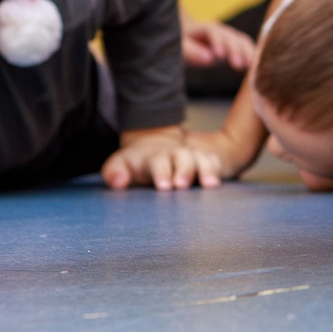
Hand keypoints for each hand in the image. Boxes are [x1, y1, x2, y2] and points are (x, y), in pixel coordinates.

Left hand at [102, 125, 247, 189]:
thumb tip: (117, 181)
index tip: (164, 186)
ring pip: (202, 158)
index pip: (158, 162)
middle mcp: (175, 155)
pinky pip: (214, 161)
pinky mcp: (204, 162)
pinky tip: (217, 183)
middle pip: (183, 158)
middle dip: (185, 170)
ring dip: (206, 169)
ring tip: (210, 184)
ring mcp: (191, 157)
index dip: (162, 172)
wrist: (154, 145)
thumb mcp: (120, 165)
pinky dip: (217, 169)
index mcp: (154, 157)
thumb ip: (114, 172)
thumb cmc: (135, 164)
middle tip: (182, 185)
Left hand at [181, 14, 255, 69]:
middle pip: (231, 36)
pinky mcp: (236, 46)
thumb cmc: (183, 44)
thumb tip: (209, 58)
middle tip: (237, 66)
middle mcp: (221, 30)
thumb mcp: (182, 48)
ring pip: (242, 41)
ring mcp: (230, 37)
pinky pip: (246, 48)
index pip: (213, 32)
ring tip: (251, 67)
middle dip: (235, 50)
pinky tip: (256, 67)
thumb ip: (193, 53)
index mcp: (205, 28)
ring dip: (247, 52)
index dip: (217, 42)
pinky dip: (251, 55)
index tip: (219, 55)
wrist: (188, 39)